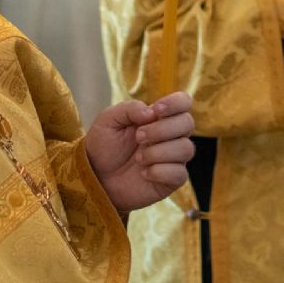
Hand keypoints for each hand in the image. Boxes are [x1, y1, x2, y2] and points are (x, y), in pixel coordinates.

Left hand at [85, 92, 194, 212]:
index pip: (183, 102)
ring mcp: (173, 158)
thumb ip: (129, 108)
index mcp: (159, 117)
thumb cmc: (104, 146)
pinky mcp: (171, 180)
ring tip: (138, 158)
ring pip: (186, 148)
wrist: (96, 177)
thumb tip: (151, 112)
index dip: (176, 103)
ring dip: (159, 152)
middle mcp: (171, 136)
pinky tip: (144, 173)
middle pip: (188, 123)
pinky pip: (180, 173)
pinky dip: (160, 172)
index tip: (156, 110)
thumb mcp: (108, 120)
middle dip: (162, 129)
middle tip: (138, 136)